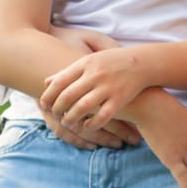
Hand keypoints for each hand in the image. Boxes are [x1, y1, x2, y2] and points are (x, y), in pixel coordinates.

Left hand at [43, 29, 131, 147]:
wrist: (142, 63)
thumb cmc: (111, 62)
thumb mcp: (89, 61)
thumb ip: (68, 71)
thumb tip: (45, 82)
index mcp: (86, 64)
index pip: (60, 81)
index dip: (49, 95)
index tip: (43, 104)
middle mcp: (96, 75)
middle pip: (68, 96)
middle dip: (58, 108)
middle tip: (55, 114)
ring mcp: (108, 87)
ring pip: (82, 108)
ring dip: (71, 118)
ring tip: (68, 122)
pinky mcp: (120, 99)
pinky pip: (102, 116)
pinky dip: (91, 124)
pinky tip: (87, 126)